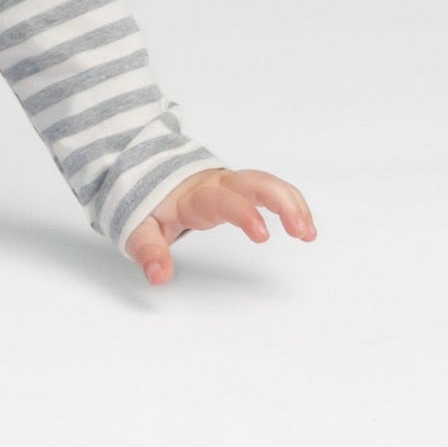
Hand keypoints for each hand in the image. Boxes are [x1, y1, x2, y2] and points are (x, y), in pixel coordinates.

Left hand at [124, 167, 316, 285]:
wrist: (146, 170)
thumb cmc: (149, 203)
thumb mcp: (139, 227)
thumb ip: (148, 250)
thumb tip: (158, 276)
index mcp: (194, 196)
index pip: (222, 199)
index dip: (243, 213)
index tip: (263, 234)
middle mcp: (217, 184)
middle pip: (254, 182)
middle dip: (280, 201)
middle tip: (301, 230)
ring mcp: (231, 183)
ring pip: (267, 183)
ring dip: (292, 203)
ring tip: (308, 233)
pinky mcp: (240, 188)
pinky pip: (270, 188)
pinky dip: (291, 203)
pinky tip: (305, 228)